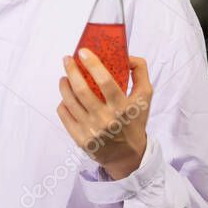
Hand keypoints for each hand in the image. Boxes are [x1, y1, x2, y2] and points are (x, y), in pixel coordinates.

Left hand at [57, 49, 152, 178]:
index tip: (82, 52)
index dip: (93, 64)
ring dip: (64, 85)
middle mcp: (106, 119)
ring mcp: (91, 130)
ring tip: (64, 77)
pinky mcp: (79, 138)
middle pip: (82, 90)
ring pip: (69, 101)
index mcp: (123, 108)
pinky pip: (64, 114)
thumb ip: (140, 73)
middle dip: (71, 70)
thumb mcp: (144, 98)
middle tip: (67, 59)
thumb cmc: (134, 121)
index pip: (106, 82)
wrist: (127, 155)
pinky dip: (63, 102)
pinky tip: (66, 96)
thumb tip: (128, 55)